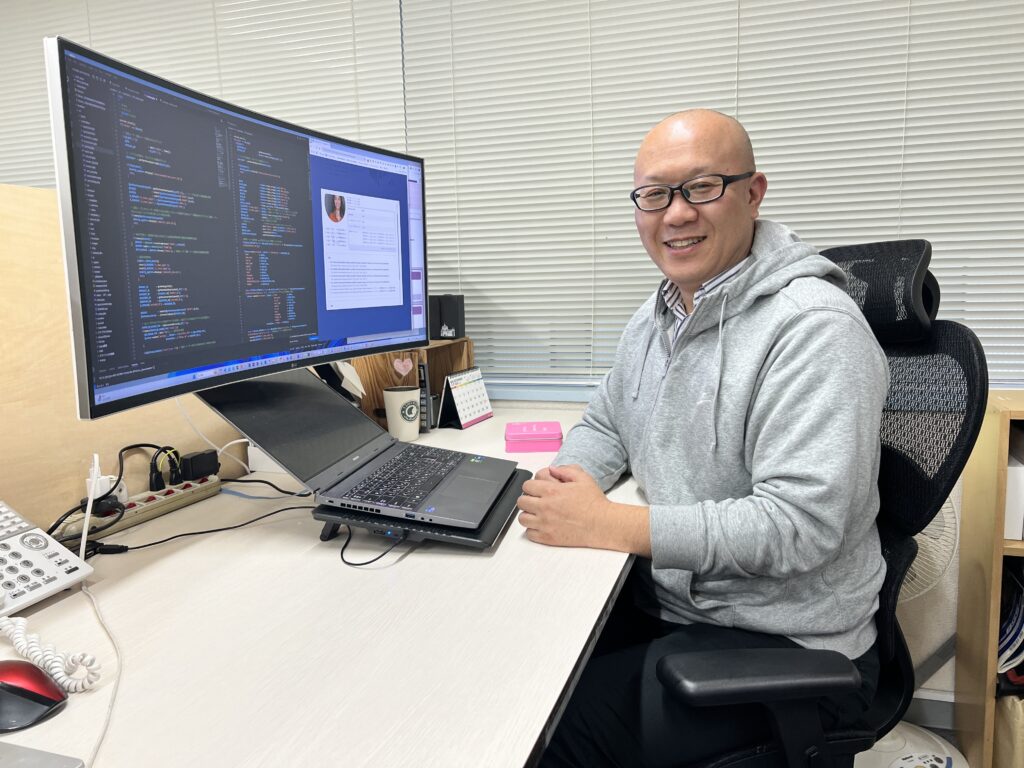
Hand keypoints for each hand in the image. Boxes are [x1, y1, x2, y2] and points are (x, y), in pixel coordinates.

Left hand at [517, 465, 649, 554]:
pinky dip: (533, 530)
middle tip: (536, 501)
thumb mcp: (583, 478)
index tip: (537, 490)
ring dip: (528, 515)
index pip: (527, 486)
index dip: (531, 486)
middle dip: (528, 499)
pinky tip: (542, 526)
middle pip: (521, 502)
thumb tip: (552, 469)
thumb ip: (565, 470)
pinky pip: (530, 534)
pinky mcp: (548, 538)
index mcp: (551, 491)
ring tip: (538, 514)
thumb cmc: (594, 503)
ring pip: (522, 518)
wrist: (603, 524)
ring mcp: (545, 524)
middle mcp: (545, 507)